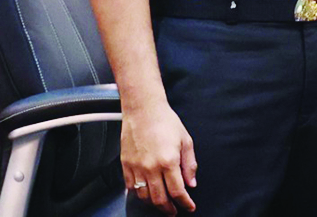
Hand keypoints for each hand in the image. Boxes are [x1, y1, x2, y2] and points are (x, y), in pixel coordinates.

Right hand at [121, 100, 196, 214]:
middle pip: (159, 199)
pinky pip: (131, 188)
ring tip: (162, 204)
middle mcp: (151, 167)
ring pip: (144, 196)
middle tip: (175, 211)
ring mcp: (136, 168)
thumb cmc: (165, 121)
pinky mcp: (125, 165)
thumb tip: (191, 184)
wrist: (143, 110)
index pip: (178, 191)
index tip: (189, 207)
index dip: (185, 203)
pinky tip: (147, 194)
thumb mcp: (186, 140)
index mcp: (168, 161)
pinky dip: (139, 194)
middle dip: (169, 209)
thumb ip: (189, 164)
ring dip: (154, 204)